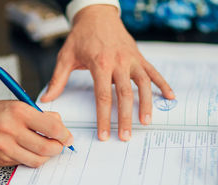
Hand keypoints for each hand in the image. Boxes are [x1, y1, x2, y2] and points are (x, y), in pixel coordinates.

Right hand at [0, 97, 73, 166]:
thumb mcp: (17, 105)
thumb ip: (40, 115)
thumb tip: (61, 127)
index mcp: (19, 112)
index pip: (52, 127)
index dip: (64, 135)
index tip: (67, 137)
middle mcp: (11, 130)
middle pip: (47, 147)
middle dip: (58, 148)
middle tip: (60, 145)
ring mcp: (4, 147)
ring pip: (37, 160)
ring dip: (46, 156)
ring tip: (46, 149)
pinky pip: (23, 163)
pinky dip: (31, 159)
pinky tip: (28, 151)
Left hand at [41, 5, 174, 140]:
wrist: (96, 14)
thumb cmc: (81, 36)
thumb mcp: (66, 56)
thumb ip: (57, 79)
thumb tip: (46, 99)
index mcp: (100, 64)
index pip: (103, 97)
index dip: (104, 118)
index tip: (104, 134)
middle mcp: (119, 62)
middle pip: (124, 94)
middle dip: (125, 118)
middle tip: (125, 136)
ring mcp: (132, 59)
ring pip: (143, 84)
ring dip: (146, 104)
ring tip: (146, 122)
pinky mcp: (139, 56)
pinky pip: (154, 72)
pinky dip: (163, 84)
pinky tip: (170, 97)